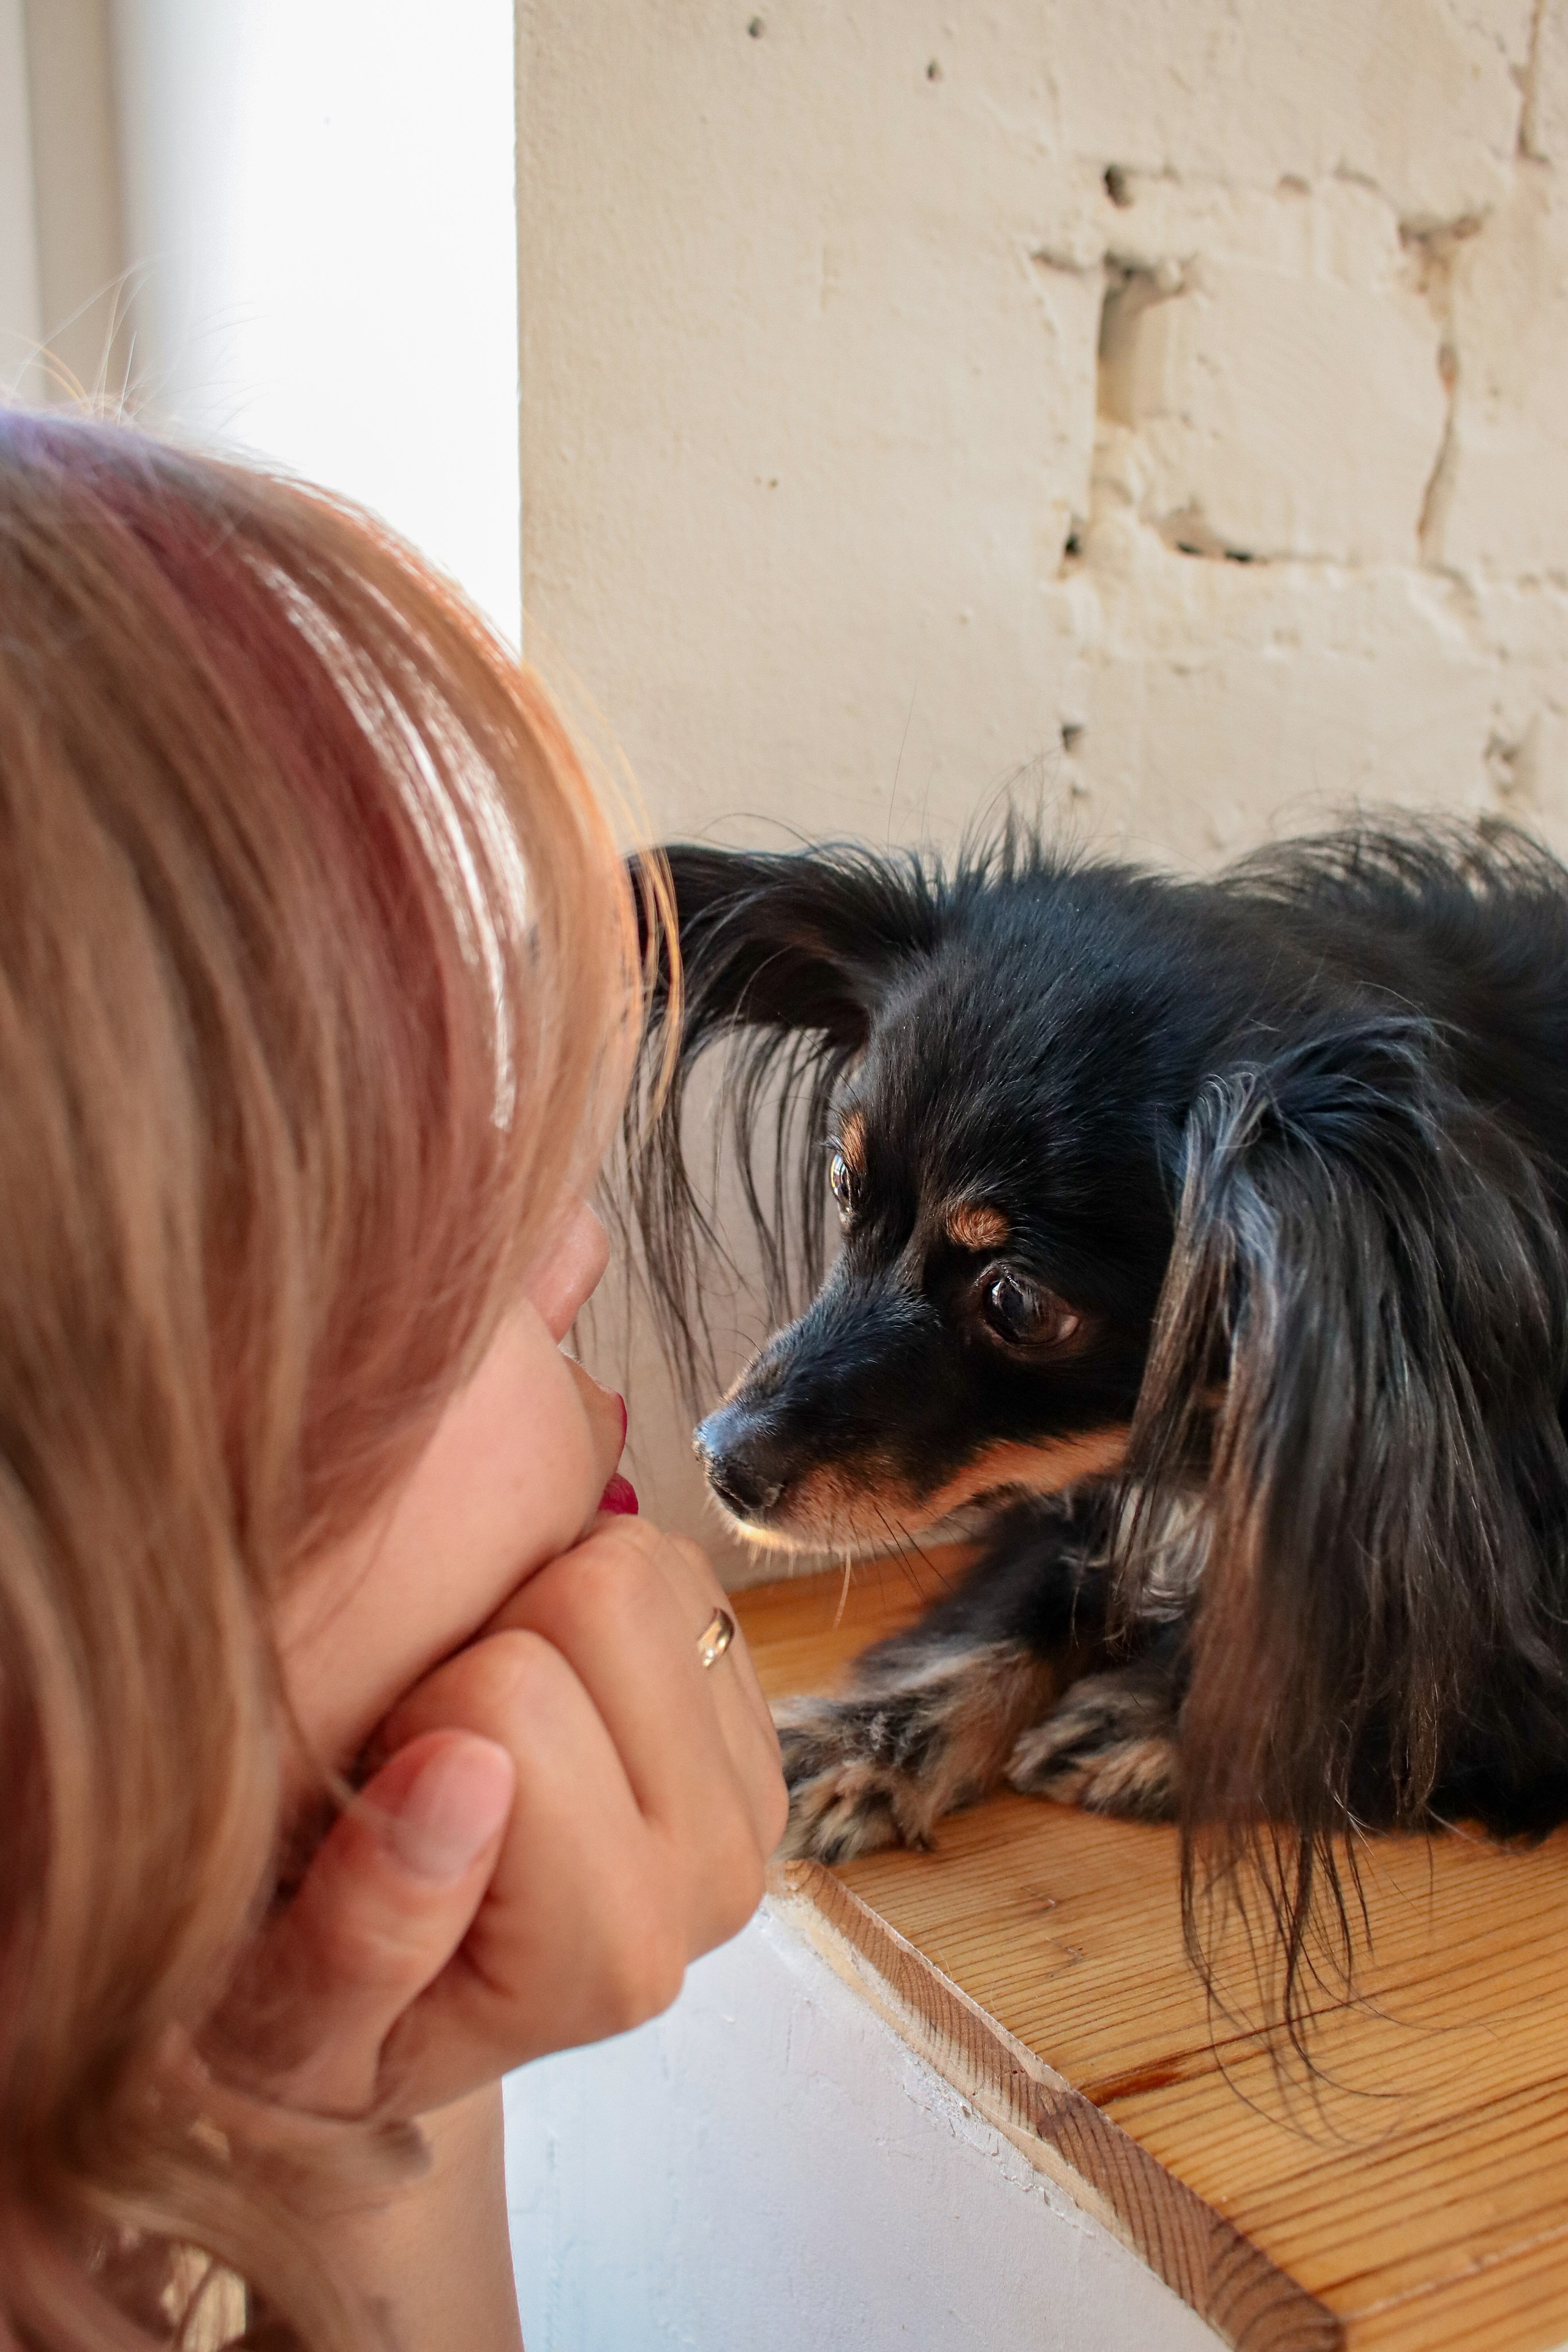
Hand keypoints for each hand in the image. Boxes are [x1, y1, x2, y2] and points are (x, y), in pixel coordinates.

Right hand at [230, 1517, 784, 2120]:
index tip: (389, 1793)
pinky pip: (671, 1567)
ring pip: (644, 1562)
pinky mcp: (754, 1729)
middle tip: (439, 1744)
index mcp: (610, 1950)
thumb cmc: (319, 2011)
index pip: (510, 1690)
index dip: (421, 1708)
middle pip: (602, 1597)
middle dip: (489, 1638)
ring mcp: (749, 1797)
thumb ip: (363, 1931)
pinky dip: (582, 1598)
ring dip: (538, 1610)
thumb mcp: (296, 2022)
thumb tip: (460, 1772)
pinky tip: (544, 1698)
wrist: (410, 2008)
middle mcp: (712, 1875)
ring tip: (485, 1725)